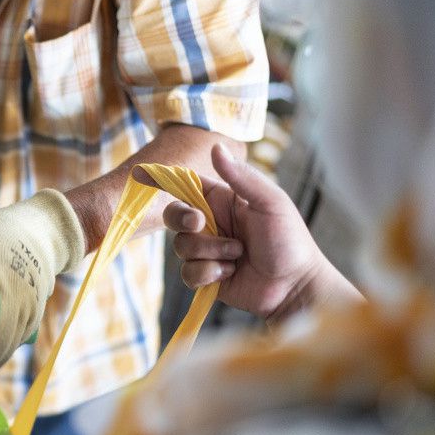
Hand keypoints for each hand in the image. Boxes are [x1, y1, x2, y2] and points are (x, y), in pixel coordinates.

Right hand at [136, 144, 337, 321]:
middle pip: (174, 216)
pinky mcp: (205, 275)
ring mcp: (207, 250)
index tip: (140, 175)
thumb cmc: (290, 241)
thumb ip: (242, 177)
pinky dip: (208, 274)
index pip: (186, 185)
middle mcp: (211, 223)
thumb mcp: (270, 203)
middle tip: (200, 224)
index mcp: (223, 200)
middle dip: (183, 221)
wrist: (294, 287)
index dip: (162, 180)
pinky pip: (188, 272)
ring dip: (210, 252)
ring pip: (181, 247)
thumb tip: (215, 147)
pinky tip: (230, 274)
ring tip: (237, 256)